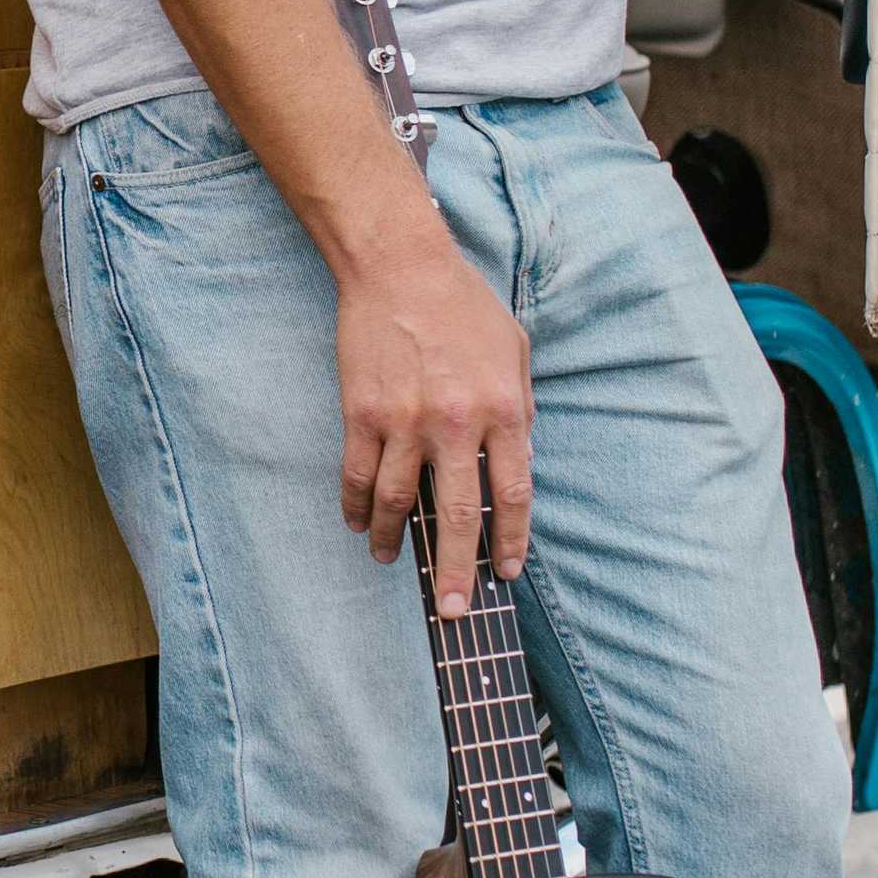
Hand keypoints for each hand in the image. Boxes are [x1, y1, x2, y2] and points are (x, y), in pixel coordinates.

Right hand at [335, 238, 532, 615]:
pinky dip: (358, 506)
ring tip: (393, 562)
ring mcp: (405, 420)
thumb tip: (516, 464)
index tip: (504, 574)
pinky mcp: (363, 413)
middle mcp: (456, 422)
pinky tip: (360, 523)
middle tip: (452, 611)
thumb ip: (519, 410)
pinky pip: (359, 475)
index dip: (510, 541)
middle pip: (458, 515)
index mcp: (503, 409)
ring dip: (395, 541)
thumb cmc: (464, 306)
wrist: (400, 266)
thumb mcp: (516, 352)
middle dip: (456, 570)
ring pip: (399, 502)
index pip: (513, 494)